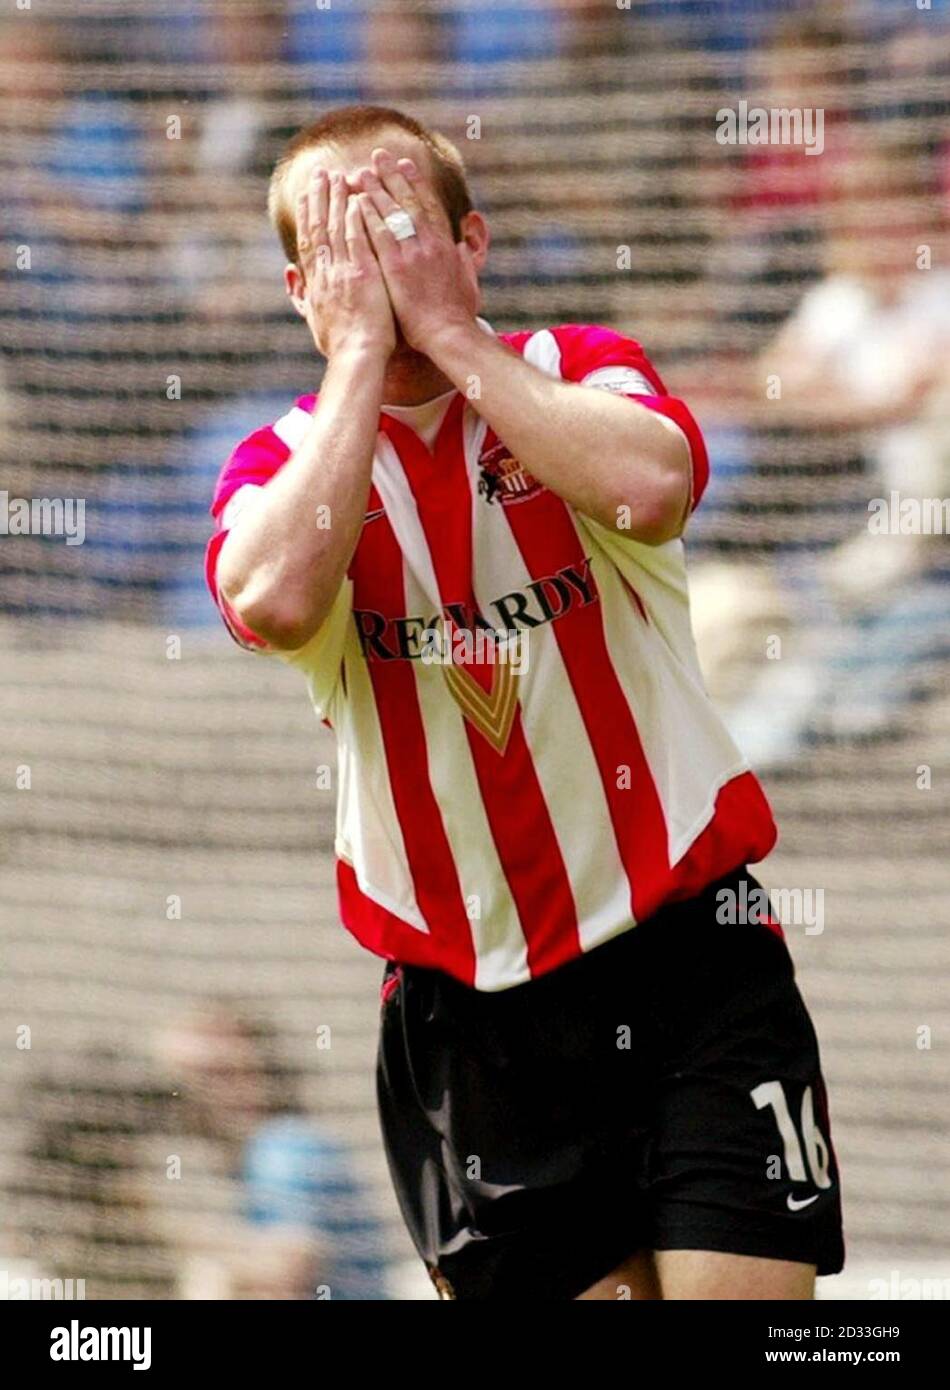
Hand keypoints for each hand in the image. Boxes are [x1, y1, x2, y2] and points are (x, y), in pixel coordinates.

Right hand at [295, 167, 395, 359]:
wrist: (356, 359)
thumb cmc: (340, 346)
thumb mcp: (314, 320)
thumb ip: (301, 294)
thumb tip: (289, 274)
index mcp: (316, 282)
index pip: (309, 239)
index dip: (308, 214)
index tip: (307, 193)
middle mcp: (325, 273)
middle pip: (319, 228)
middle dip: (319, 198)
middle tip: (320, 172)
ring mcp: (343, 273)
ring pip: (337, 229)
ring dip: (336, 200)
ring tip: (338, 175)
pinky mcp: (362, 276)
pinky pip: (357, 241)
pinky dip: (355, 219)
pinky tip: (356, 199)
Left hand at [354, 148, 474, 350]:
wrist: (449, 335)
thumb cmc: (458, 315)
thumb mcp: (468, 282)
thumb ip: (464, 262)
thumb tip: (463, 248)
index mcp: (445, 245)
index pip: (428, 206)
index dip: (415, 183)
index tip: (406, 165)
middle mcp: (429, 244)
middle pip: (408, 202)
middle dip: (393, 176)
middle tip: (379, 156)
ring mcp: (412, 254)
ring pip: (392, 214)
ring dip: (376, 190)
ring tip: (361, 172)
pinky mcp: (396, 268)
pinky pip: (379, 236)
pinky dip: (368, 217)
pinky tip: (356, 202)